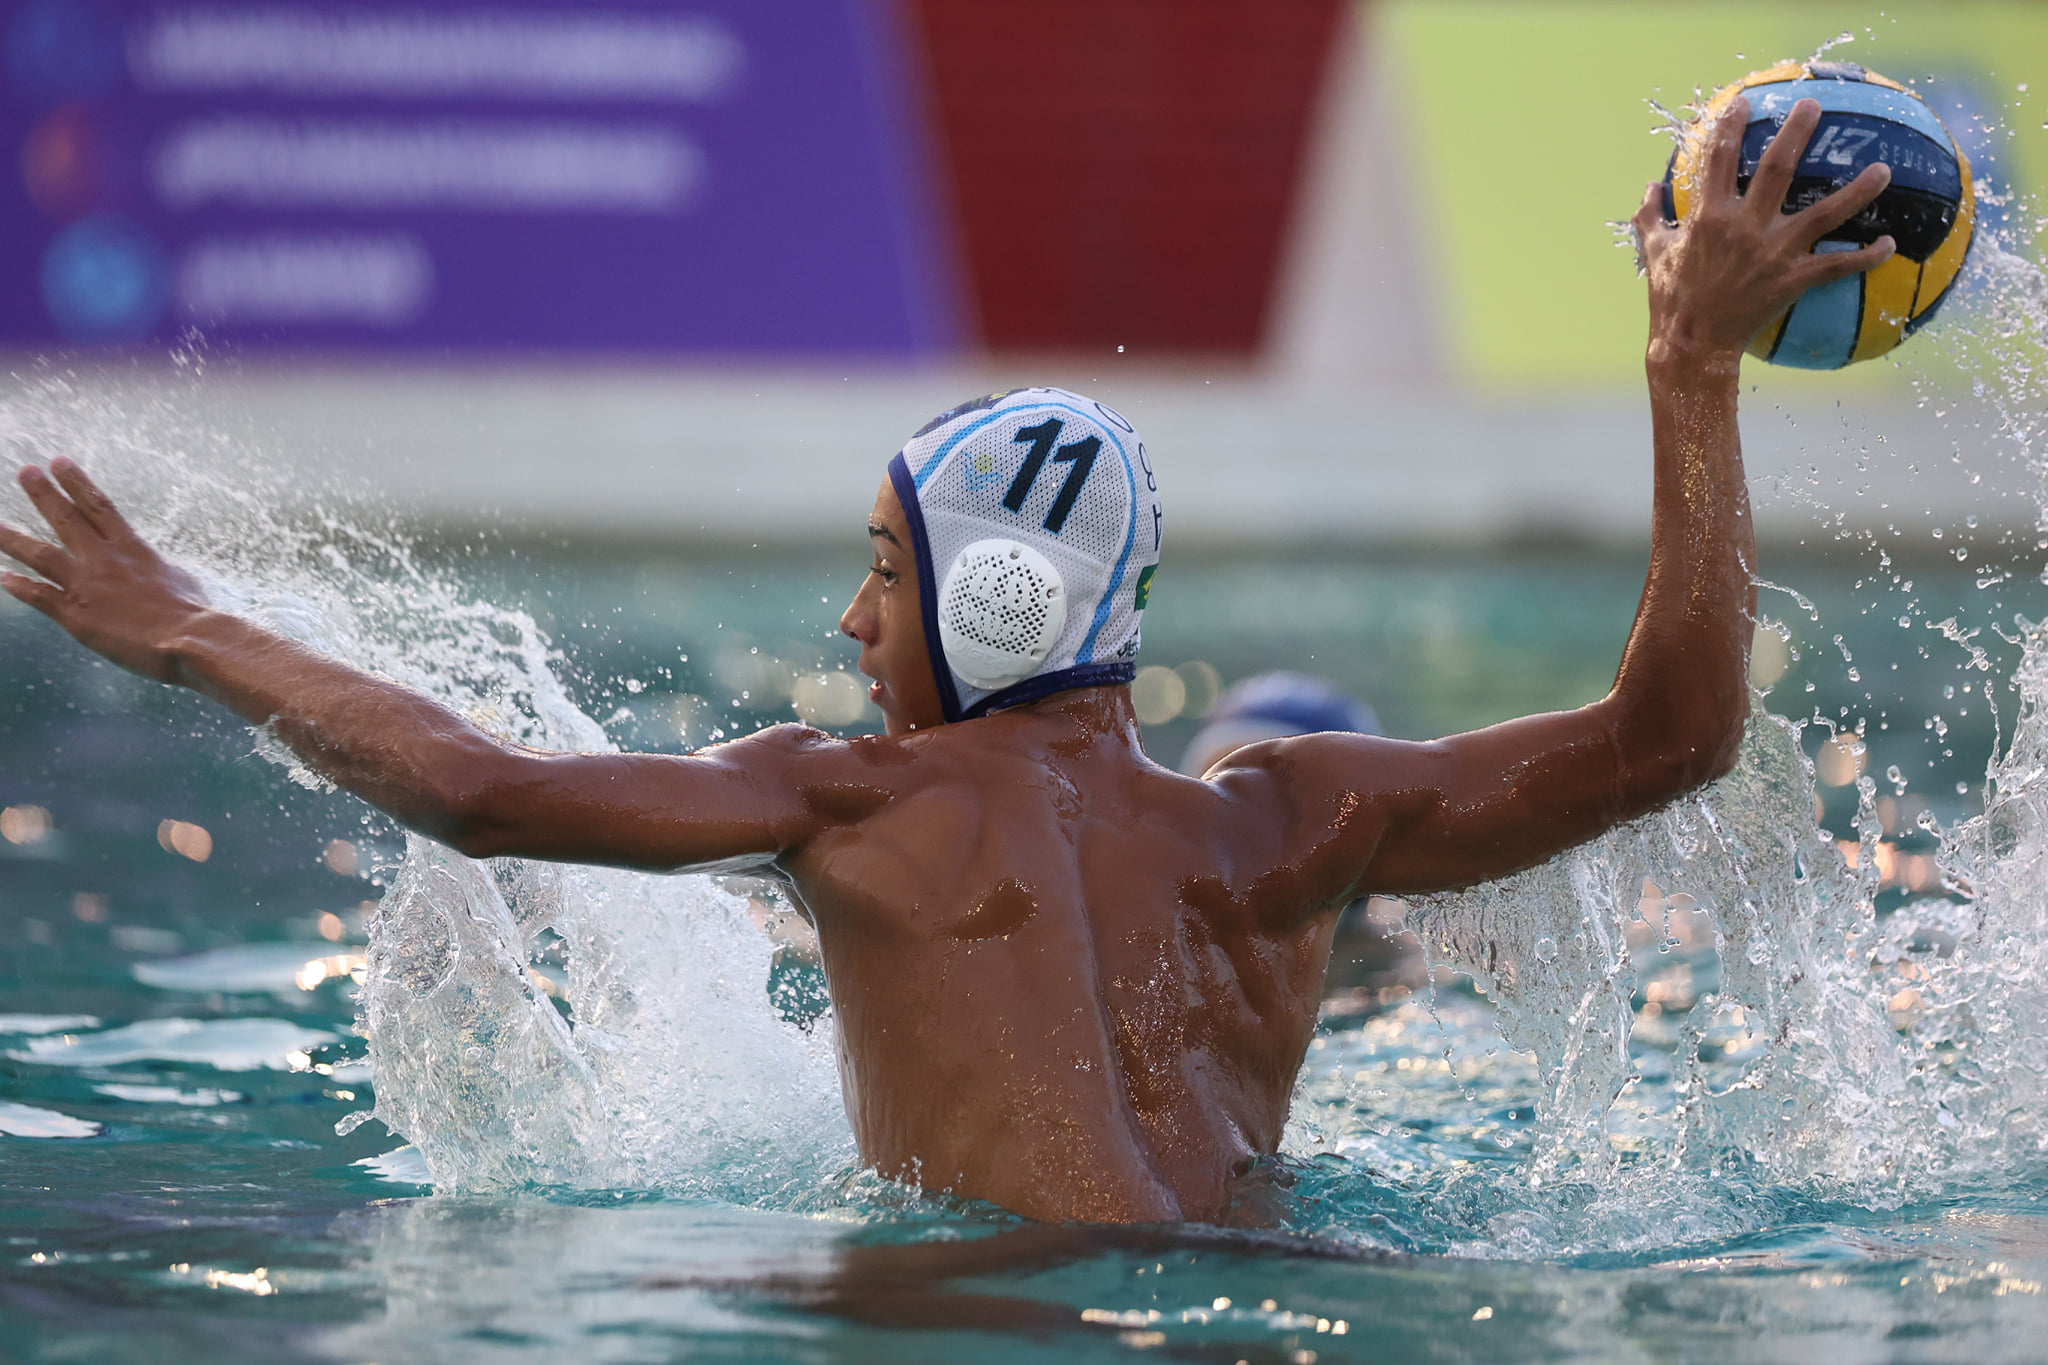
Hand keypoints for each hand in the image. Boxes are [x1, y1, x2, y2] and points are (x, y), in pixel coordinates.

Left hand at [0, 459, 210, 683]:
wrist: (190, 640)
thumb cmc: (195, 612)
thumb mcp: (181, 579)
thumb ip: (157, 568)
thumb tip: (156, 566)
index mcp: (132, 549)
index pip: (99, 506)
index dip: (77, 482)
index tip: (58, 462)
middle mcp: (104, 560)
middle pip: (67, 520)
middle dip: (43, 494)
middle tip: (25, 472)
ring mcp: (87, 586)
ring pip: (41, 555)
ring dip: (13, 539)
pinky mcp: (76, 616)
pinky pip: (40, 596)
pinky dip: (20, 586)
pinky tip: (3, 578)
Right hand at [1634, 95, 1894, 361]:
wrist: (1691, 345)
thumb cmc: (1670, 299)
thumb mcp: (1655, 254)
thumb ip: (1650, 218)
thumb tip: (1646, 189)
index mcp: (1709, 217)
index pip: (1720, 160)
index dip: (1731, 126)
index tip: (1744, 101)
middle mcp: (1744, 227)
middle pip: (1777, 169)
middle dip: (1797, 133)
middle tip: (1813, 106)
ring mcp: (1772, 253)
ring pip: (1824, 214)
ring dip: (1857, 191)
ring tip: (1883, 169)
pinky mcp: (1791, 281)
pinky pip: (1836, 266)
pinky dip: (1865, 257)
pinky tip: (1889, 244)